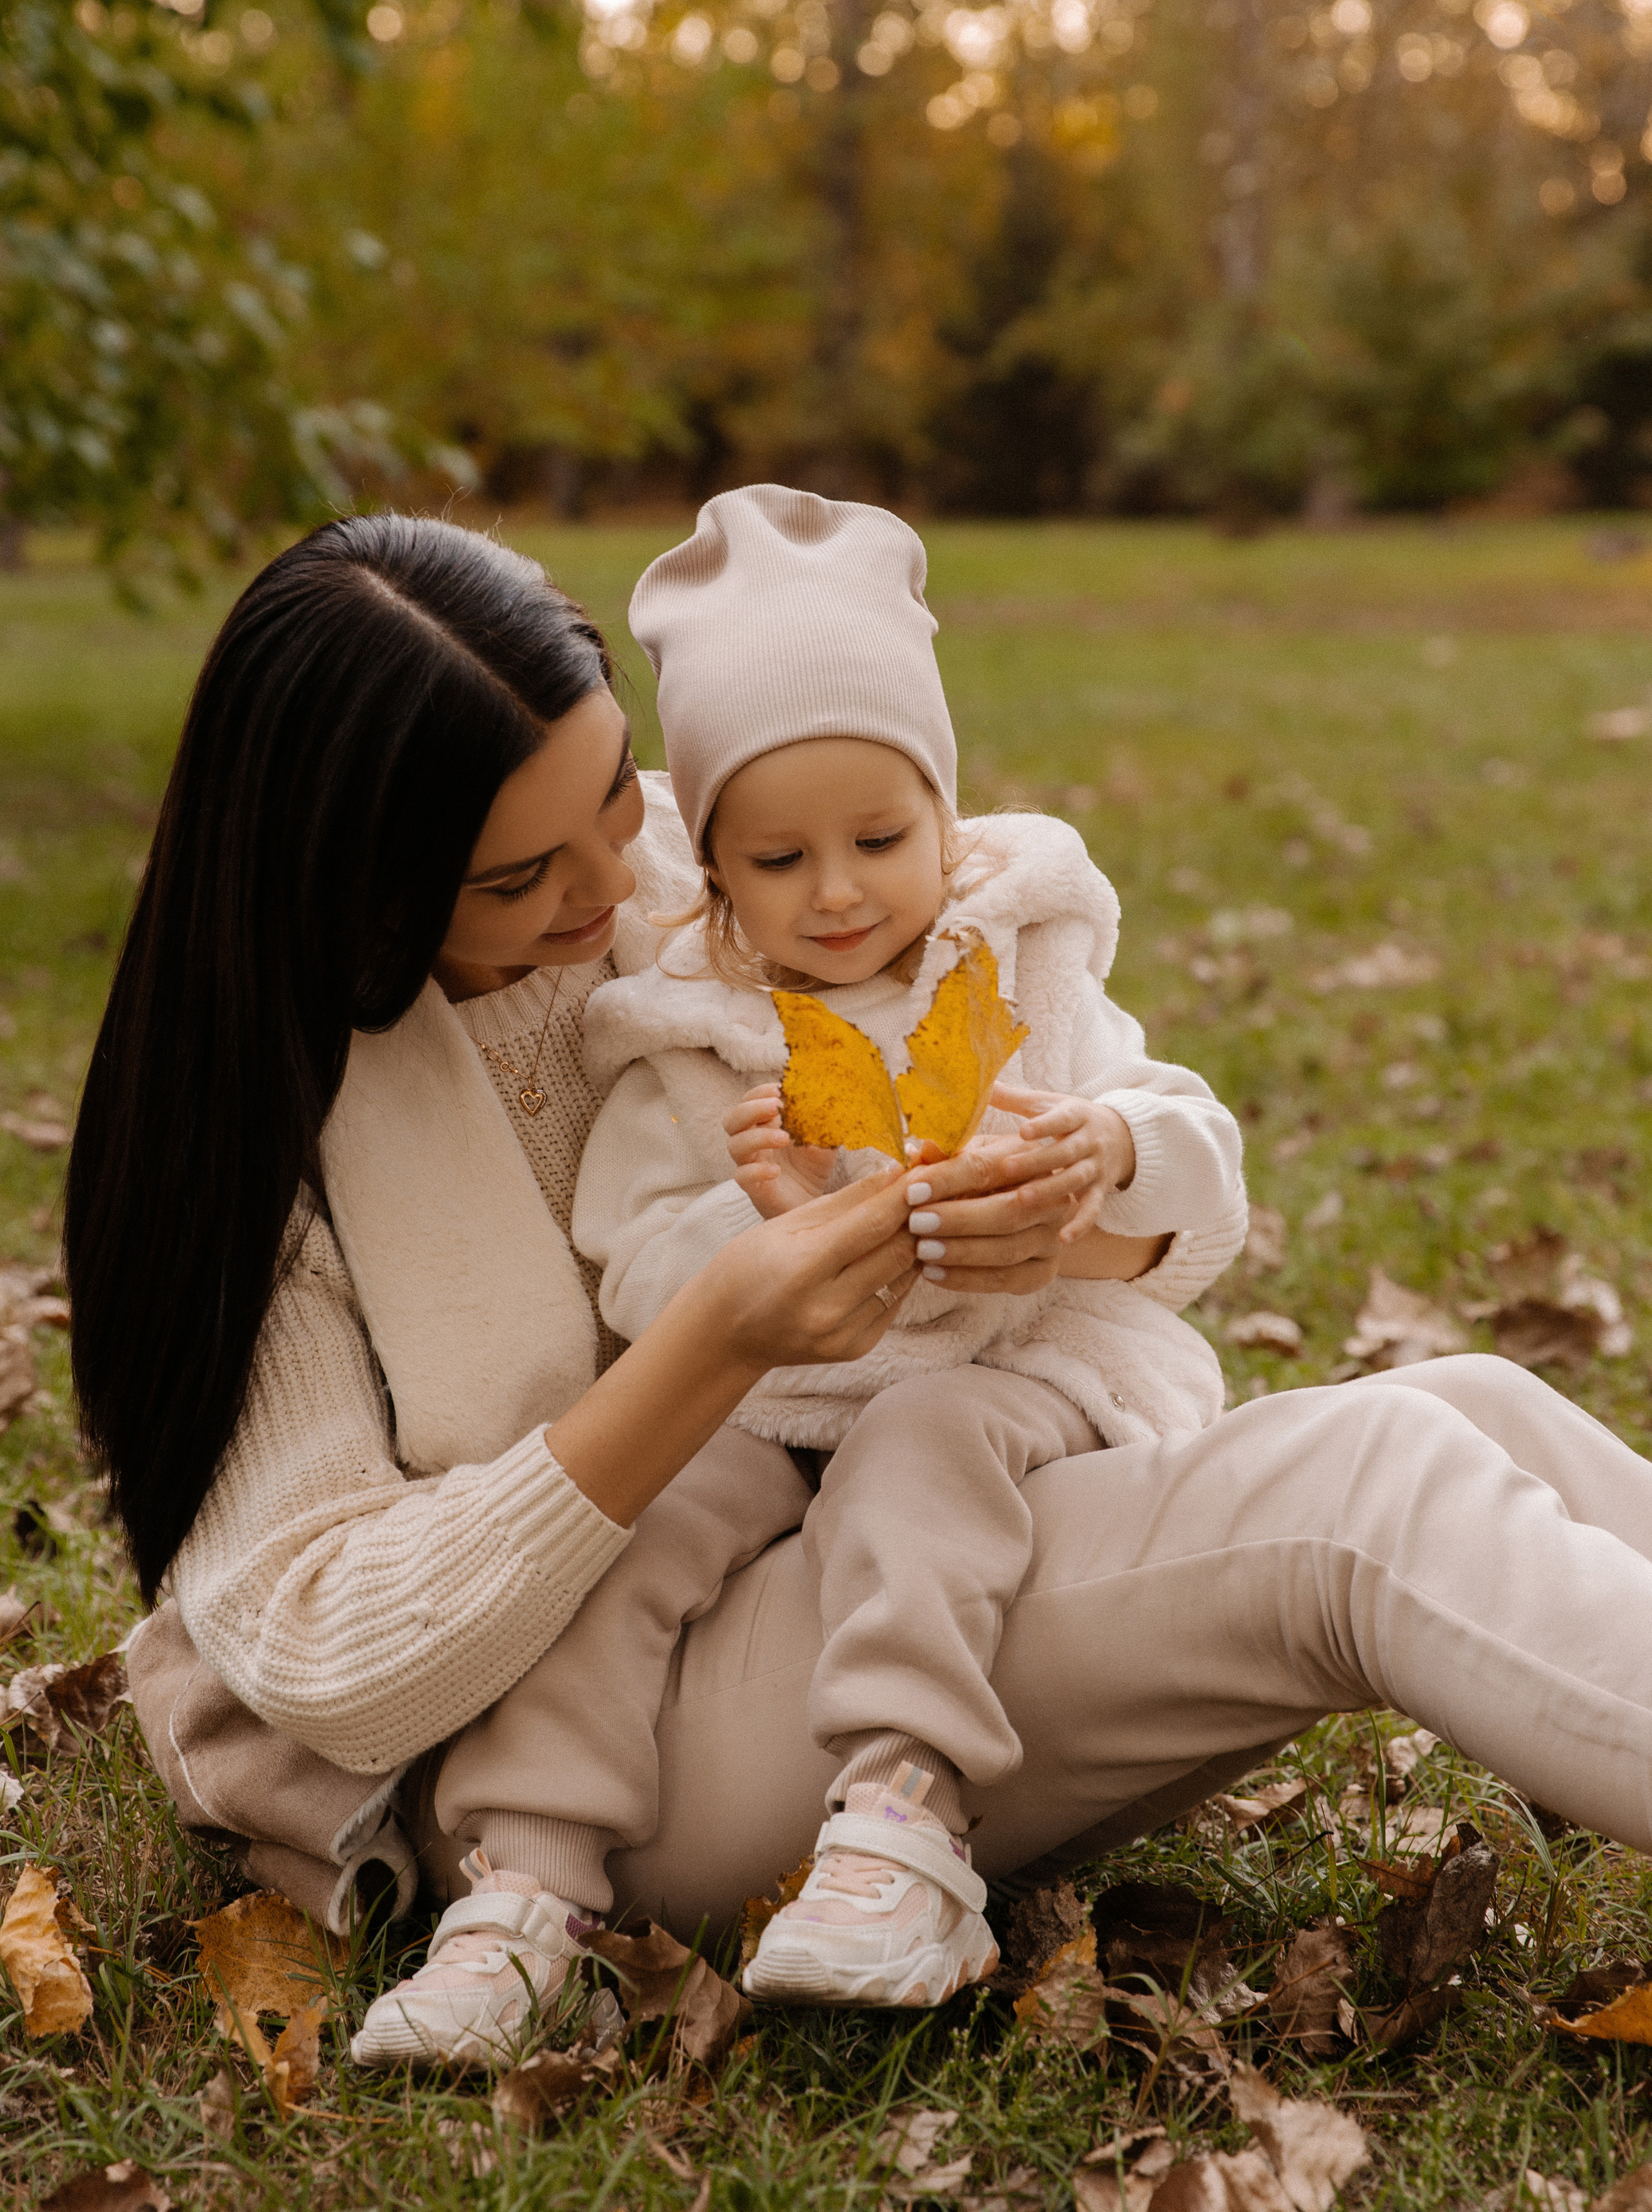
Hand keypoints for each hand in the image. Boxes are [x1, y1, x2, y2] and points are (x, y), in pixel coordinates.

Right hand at [548, 1168, 916, 1529]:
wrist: (726, 1333)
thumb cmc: (749, 1266)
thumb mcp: (785, 1223)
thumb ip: (846, 1201)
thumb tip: (896, 1174)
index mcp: (802, 1269)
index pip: (872, 1224)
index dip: (905, 1194)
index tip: (926, 1170)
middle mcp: (826, 1308)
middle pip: (897, 1251)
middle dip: (916, 1217)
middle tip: (927, 1191)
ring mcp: (842, 1334)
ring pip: (903, 1277)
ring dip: (913, 1245)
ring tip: (913, 1219)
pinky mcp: (855, 1349)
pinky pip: (894, 1302)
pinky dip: (897, 1275)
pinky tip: (888, 1257)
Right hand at [724, 1083, 835, 1218]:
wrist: (813, 1203)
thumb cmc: (812, 1168)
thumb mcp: (822, 1140)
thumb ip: (822, 1121)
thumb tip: (827, 1098)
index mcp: (764, 1125)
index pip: (749, 1101)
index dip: (760, 1093)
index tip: (780, 1090)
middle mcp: (752, 1143)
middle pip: (733, 1119)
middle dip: (751, 1109)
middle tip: (775, 1107)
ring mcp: (750, 1165)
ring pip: (735, 1145)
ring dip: (758, 1137)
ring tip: (785, 1138)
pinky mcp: (754, 1188)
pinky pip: (741, 1176)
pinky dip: (755, 1170)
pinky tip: (775, 1171)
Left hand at [899, 1138, 1090, 1296]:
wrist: (1021, 1209)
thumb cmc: (983, 1177)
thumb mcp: (965, 1158)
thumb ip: (941, 1159)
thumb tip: (916, 1151)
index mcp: (1028, 1158)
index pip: (986, 1168)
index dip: (947, 1180)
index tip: (911, 1191)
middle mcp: (1051, 1197)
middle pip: (1007, 1211)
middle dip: (958, 1219)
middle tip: (916, 1223)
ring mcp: (1052, 1236)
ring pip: (1008, 1249)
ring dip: (961, 1252)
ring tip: (921, 1251)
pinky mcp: (1044, 1270)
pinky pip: (1006, 1280)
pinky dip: (966, 1279)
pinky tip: (933, 1274)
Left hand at [989, 1083, 1135, 1242]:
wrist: (1122, 1136)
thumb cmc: (1070, 1119)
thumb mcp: (1048, 1104)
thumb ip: (1014, 1098)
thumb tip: (980, 1081)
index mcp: (1076, 1116)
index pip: (1062, 1118)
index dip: (1044, 1125)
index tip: (1022, 1131)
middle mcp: (1089, 1142)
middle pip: (1065, 1152)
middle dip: (1037, 1161)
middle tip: (1006, 1169)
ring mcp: (1096, 1168)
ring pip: (1075, 1180)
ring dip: (1050, 1191)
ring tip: (1022, 1200)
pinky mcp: (1100, 1191)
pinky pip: (1092, 1209)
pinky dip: (1081, 1224)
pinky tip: (1063, 1238)